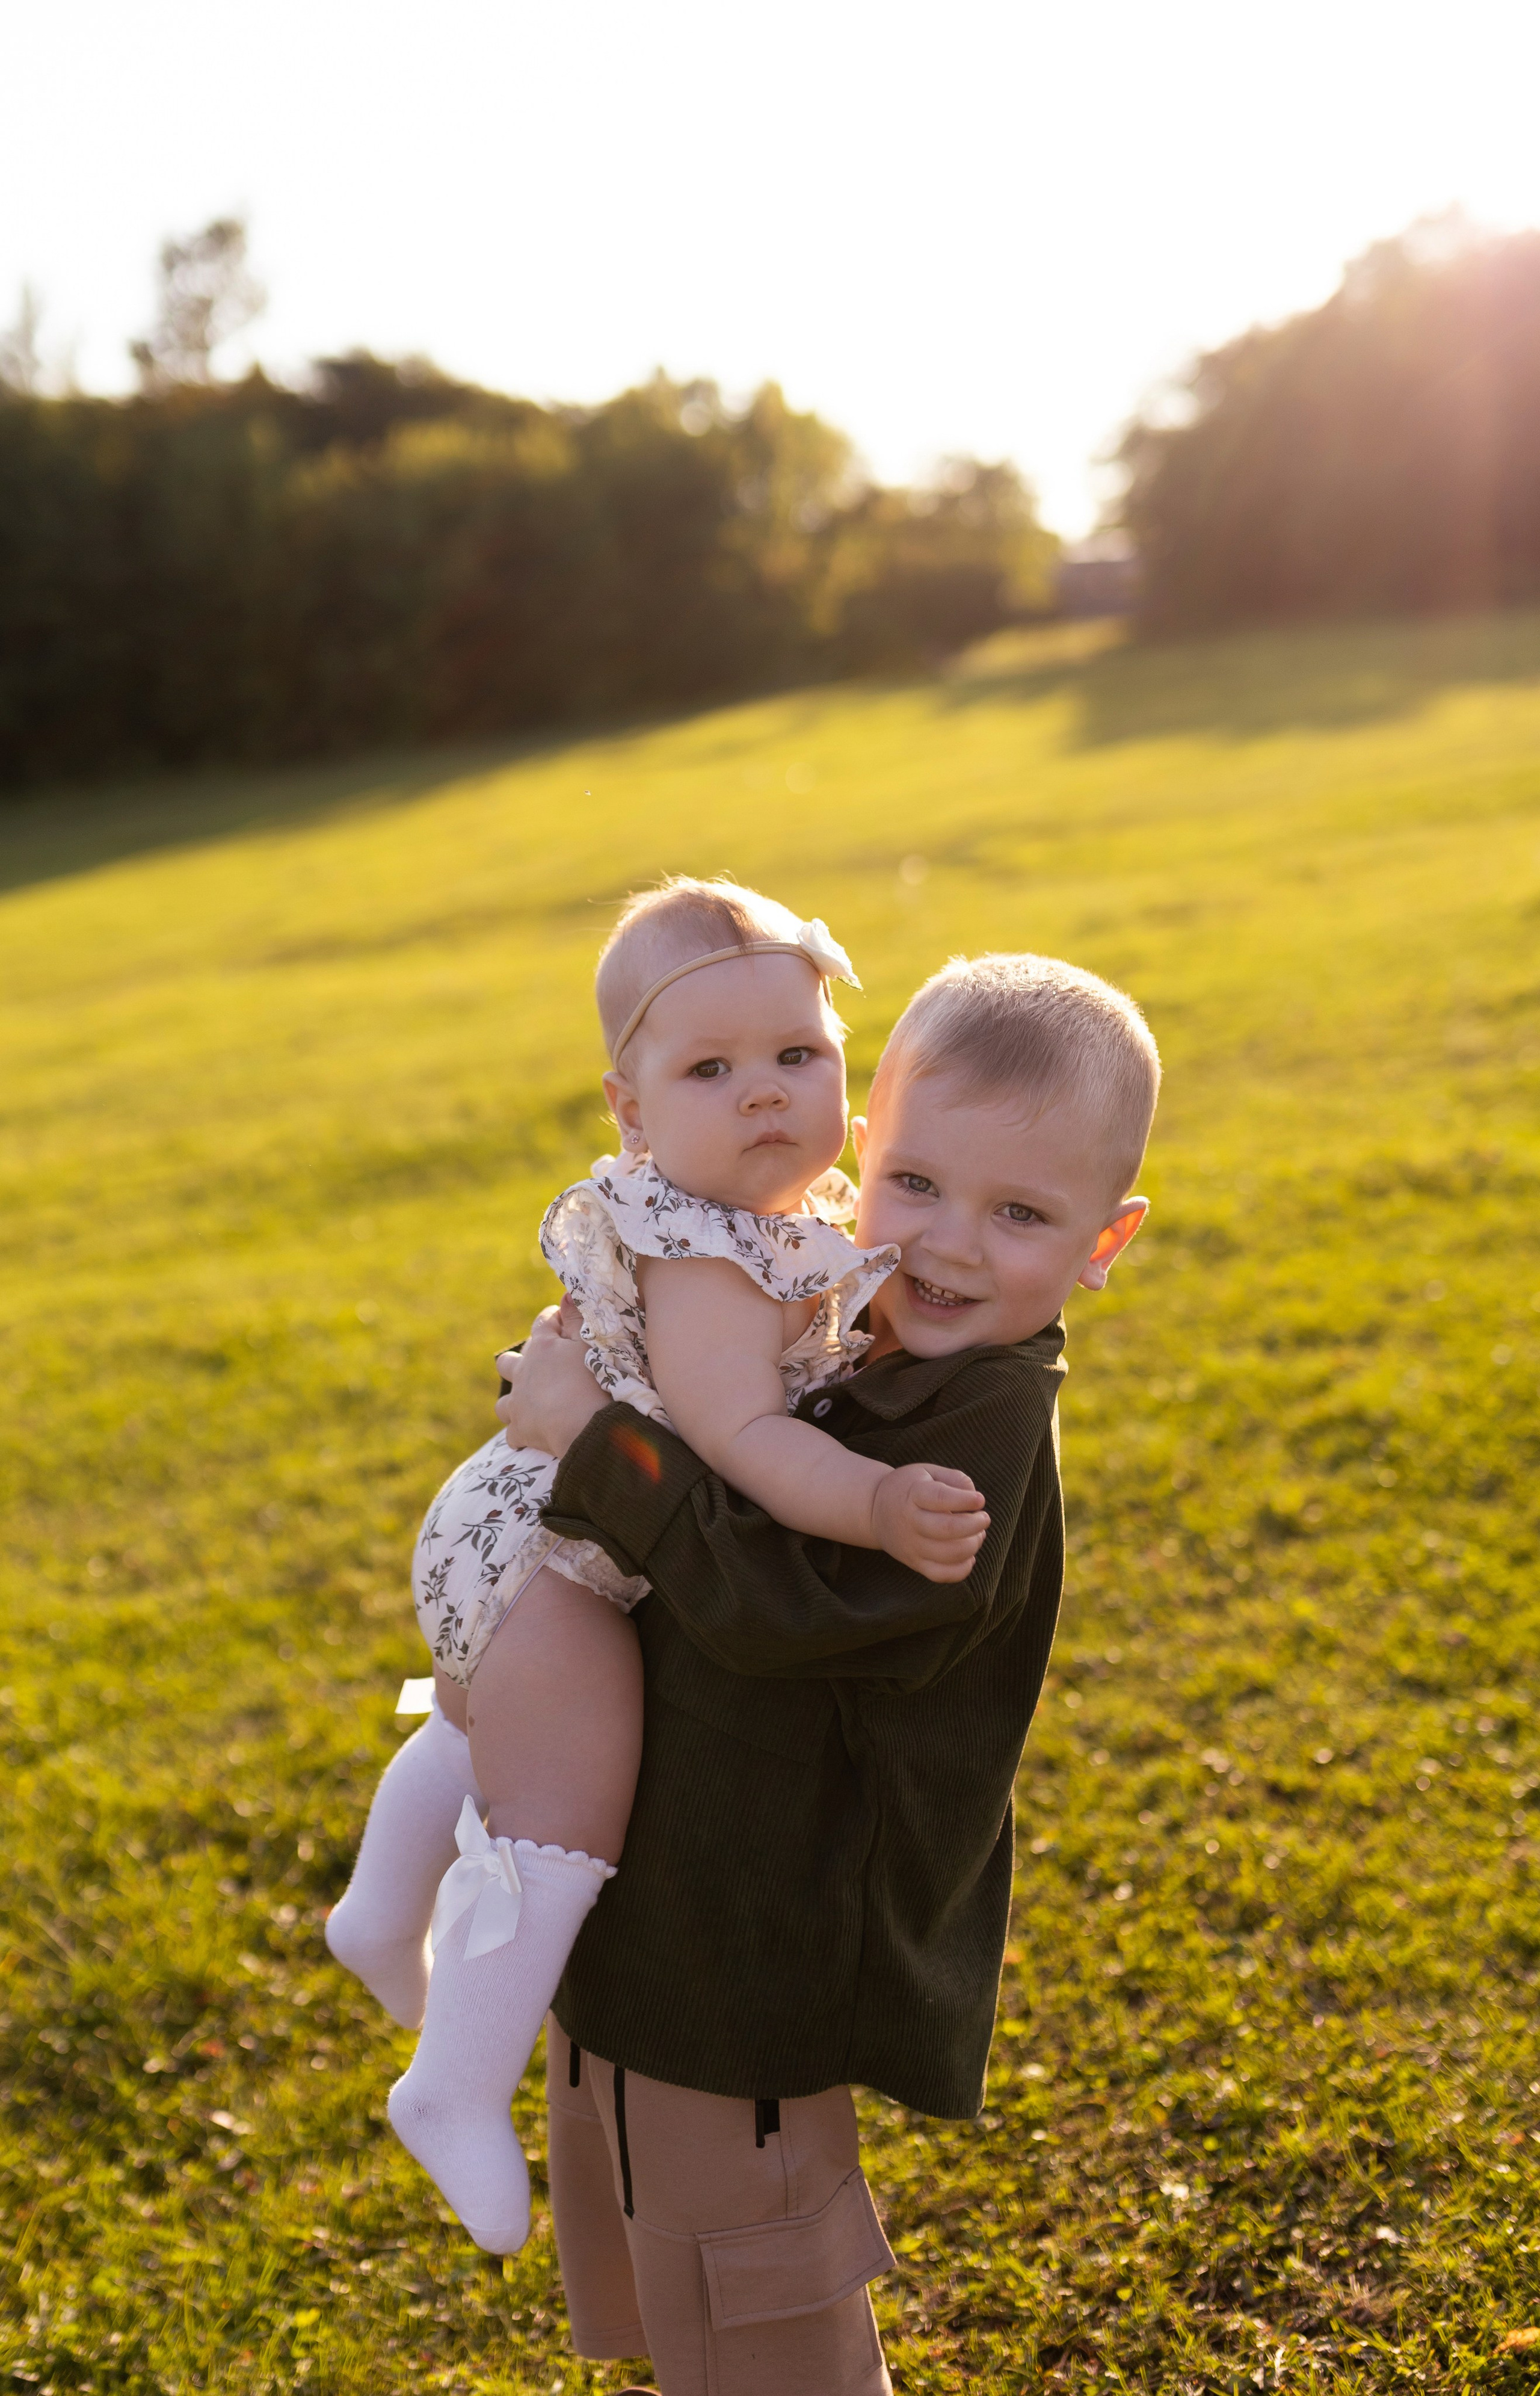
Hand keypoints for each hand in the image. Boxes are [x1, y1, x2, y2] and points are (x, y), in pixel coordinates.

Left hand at [494, 1299, 608, 1457]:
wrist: (586, 1427)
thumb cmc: (594, 1380)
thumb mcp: (592, 1343)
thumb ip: (578, 1318)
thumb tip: (566, 1293)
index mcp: (542, 1347)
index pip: (542, 1323)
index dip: (552, 1318)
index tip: (561, 1318)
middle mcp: (523, 1373)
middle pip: (507, 1363)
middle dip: (517, 1362)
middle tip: (538, 1367)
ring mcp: (518, 1404)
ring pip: (503, 1402)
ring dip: (513, 1402)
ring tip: (527, 1405)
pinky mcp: (521, 1431)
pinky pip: (513, 1434)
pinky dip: (521, 1433)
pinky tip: (530, 1436)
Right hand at [870, 1462, 988, 1582]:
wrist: (874, 1510)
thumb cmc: (909, 1488)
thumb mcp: (928, 1472)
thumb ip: (954, 1478)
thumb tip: (974, 1497)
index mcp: (914, 1494)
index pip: (940, 1498)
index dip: (965, 1500)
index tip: (979, 1500)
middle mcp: (910, 1521)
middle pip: (947, 1529)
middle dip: (974, 1525)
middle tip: (984, 1518)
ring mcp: (911, 1545)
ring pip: (947, 1554)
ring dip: (972, 1546)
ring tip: (977, 1535)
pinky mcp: (914, 1563)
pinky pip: (940, 1575)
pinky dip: (961, 1570)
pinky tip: (968, 1556)